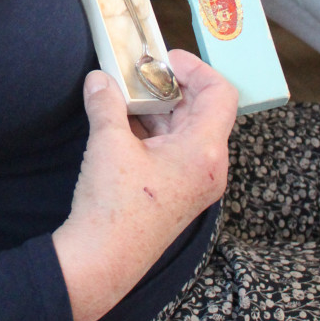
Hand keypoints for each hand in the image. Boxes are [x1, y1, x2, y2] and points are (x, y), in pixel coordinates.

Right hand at [53, 56, 236, 320]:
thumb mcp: (108, 143)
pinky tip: (124, 125)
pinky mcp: (180, 195)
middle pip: (204, 111)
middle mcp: (210, 168)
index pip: (220, 93)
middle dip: (171, 88)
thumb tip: (99, 79)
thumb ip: (106, 103)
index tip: (164, 59)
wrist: (102, 261)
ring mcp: (197, 184)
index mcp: (205, 152)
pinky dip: (155, 133)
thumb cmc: (113, 205)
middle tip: (139, 74)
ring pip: (188, 132)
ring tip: (125, 97)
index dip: (195, 69)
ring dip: (160, 110)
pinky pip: (177, 152)